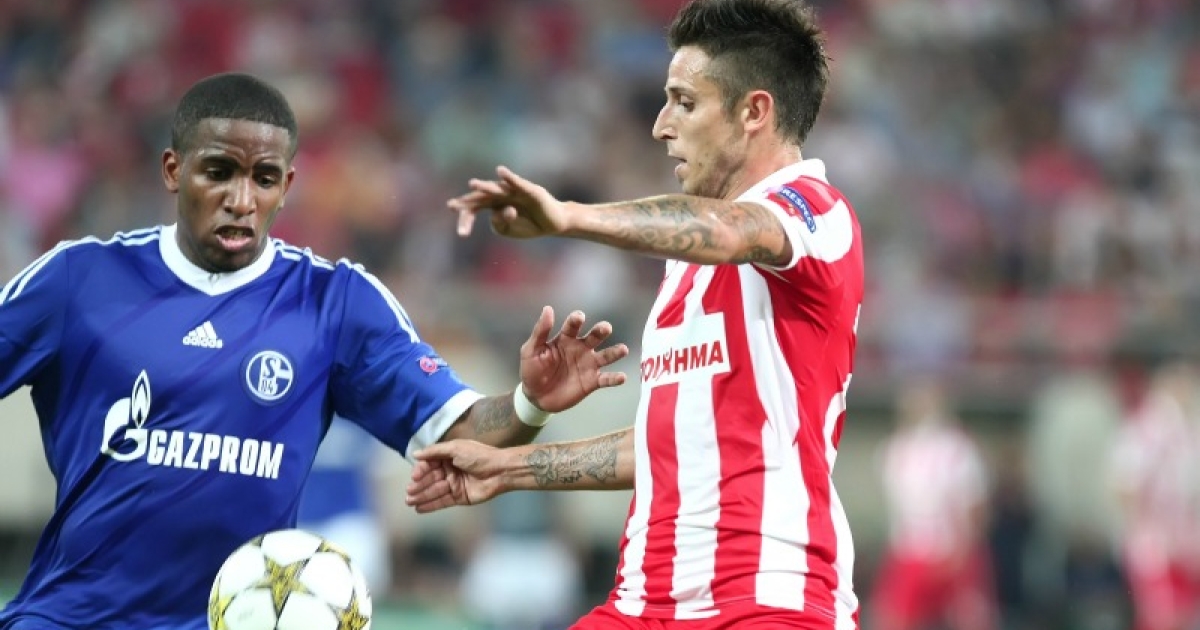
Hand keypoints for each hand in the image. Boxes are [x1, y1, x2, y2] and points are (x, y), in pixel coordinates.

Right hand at [404, 440, 505, 512]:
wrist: (500, 471)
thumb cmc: (479, 456)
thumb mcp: (455, 448)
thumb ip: (435, 451)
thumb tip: (415, 453)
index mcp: (448, 457)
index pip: (429, 464)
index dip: (420, 470)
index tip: (414, 476)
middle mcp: (449, 470)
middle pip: (430, 479)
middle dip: (419, 486)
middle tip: (409, 493)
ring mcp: (454, 485)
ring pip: (434, 491)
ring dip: (422, 496)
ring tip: (409, 502)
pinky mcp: (459, 498)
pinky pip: (442, 502)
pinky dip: (431, 506)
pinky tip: (419, 509)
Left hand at [450, 166, 569, 238]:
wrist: (552, 224)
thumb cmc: (527, 225)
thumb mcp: (508, 230)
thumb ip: (499, 223)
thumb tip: (498, 211)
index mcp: (492, 205)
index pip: (473, 208)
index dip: (465, 219)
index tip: (462, 233)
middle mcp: (500, 195)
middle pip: (480, 197)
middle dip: (466, 203)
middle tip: (451, 206)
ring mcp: (513, 192)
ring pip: (496, 189)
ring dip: (484, 187)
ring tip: (472, 184)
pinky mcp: (529, 190)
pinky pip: (517, 182)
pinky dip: (509, 177)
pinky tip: (500, 170)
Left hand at [519, 306, 628, 411]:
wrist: (536, 397)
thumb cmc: (532, 370)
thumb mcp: (531, 350)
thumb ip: (540, 331)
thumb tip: (548, 308)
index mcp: (565, 339)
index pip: (573, 326)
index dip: (576, 320)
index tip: (579, 317)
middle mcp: (580, 348)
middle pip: (594, 337)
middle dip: (600, 331)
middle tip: (606, 328)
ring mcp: (588, 365)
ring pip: (605, 356)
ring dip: (615, 352)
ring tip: (623, 350)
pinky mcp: (592, 382)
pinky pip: (606, 379)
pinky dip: (614, 378)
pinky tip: (622, 377)